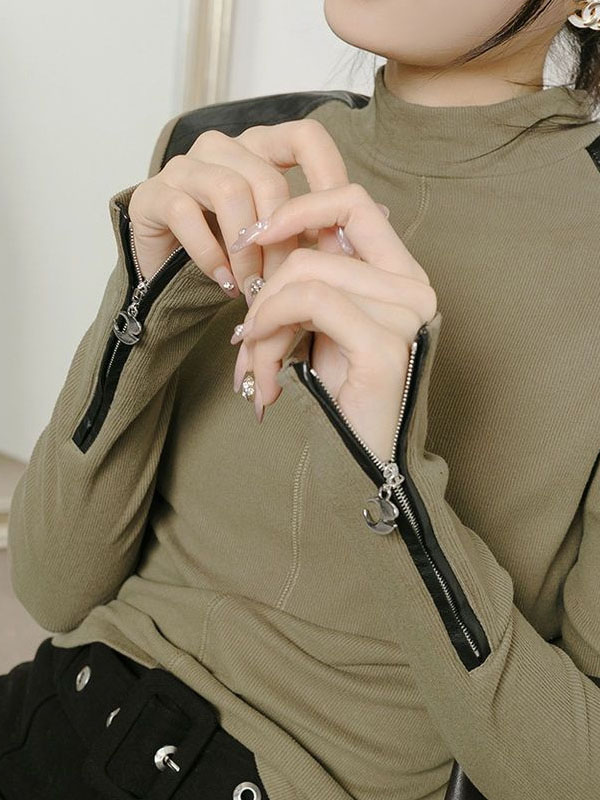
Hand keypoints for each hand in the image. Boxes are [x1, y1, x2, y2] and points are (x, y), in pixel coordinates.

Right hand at [127, 118, 349, 289]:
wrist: (167, 277)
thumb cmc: (232, 256)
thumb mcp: (281, 241)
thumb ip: (318, 228)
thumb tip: (377, 216)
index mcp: (261, 149)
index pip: (306, 137)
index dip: (327, 176)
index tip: (334, 232)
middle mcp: (223, 148)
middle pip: (268, 177)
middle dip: (282, 239)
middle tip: (285, 283)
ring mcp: (185, 167)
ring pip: (229, 191)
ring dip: (246, 250)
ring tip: (252, 286)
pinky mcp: (154, 194)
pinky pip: (187, 214)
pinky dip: (210, 254)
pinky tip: (224, 282)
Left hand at [230, 183, 437, 462]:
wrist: (362, 458)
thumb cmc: (342, 393)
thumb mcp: (322, 325)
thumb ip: (311, 279)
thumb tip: (269, 234)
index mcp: (401, 274)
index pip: (354, 202)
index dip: (300, 208)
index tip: (254, 236)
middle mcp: (413, 287)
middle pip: (313, 251)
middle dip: (264, 294)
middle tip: (243, 341)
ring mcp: (406, 314)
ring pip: (304, 277)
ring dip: (262, 325)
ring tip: (255, 370)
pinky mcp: (386, 343)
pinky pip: (311, 301)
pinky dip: (272, 327)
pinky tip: (264, 371)